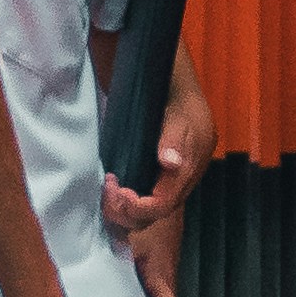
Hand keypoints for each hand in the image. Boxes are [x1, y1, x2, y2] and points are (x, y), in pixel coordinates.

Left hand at [103, 67, 212, 296]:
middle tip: (105, 191)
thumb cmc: (171, 93)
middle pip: (154, 215)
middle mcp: (181, 180)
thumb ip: (174, 138)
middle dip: (126, 211)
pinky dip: (122, 205)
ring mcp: (167, 180)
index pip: (165, 205)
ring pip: (145, 214)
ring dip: (122, 211)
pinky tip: (108, 193)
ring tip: (105, 192)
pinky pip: (140, 202)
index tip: (115, 191)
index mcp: (191, 167)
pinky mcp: (154, 176)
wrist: (166, 81)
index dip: (139, 207)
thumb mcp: (177, 111)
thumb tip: (171, 163)